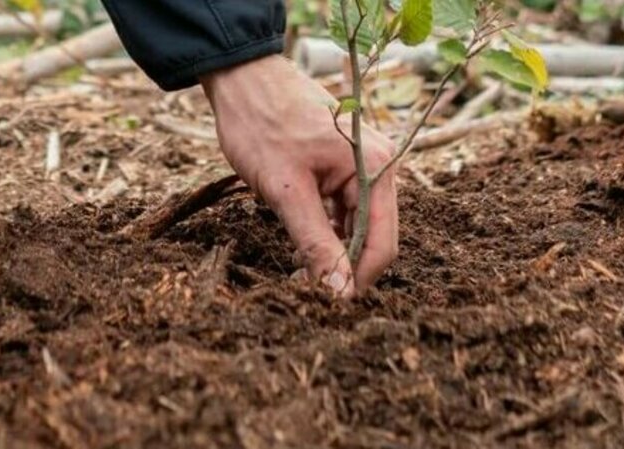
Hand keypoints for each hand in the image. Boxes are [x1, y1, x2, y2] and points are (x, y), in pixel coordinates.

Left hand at [198, 55, 399, 295]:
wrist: (241, 77)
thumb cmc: (261, 124)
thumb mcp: (285, 191)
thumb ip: (315, 243)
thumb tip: (338, 291)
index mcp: (375, 168)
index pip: (382, 243)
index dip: (358, 280)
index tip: (329, 307)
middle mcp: (378, 166)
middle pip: (372, 236)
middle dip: (343, 268)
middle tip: (305, 292)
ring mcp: (360, 165)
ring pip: (355, 226)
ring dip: (331, 252)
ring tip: (298, 273)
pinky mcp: (340, 165)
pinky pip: (341, 210)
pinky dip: (324, 231)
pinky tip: (299, 247)